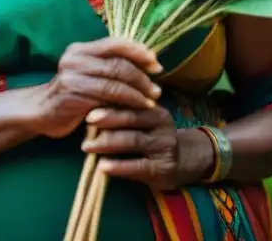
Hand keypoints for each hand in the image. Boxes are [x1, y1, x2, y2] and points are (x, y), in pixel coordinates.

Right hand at [28, 38, 162, 138]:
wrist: (40, 112)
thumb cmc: (72, 94)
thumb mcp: (88, 74)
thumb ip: (109, 66)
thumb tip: (147, 63)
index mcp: (80, 49)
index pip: (115, 43)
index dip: (139, 52)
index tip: (156, 64)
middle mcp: (75, 58)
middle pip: (118, 63)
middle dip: (142, 76)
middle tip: (156, 89)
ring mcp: (72, 77)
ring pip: (115, 81)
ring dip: (138, 92)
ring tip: (151, 100)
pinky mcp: (73, 96)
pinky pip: (107, 98)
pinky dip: (127, 103)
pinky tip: (137, 109)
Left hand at [80, 107, 215, 190]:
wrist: (185, 162)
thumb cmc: (153, 139)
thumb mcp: (144, 122)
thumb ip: (124, 114)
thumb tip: (90, 107)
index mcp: (155, 110)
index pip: (131, 103)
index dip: (110, 105)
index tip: (89, 109)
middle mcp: (162, 125)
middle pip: (132, 118)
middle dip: (107, 120)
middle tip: (86, 124)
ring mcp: (165, 146)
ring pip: (133, 140)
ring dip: (107, 143)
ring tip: (87, 147)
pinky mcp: (164, 168)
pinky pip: (138, 166)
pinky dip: (119, 166)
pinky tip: (103, 167)